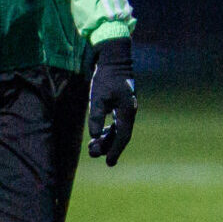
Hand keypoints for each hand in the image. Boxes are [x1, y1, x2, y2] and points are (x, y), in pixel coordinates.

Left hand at [87, 36, 136, 165]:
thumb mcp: (98, 96)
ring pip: (119, 129)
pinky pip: (117, 122)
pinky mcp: (120, 103)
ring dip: (107, 139)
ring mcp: (125, 107)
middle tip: (93, 153)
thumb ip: (96, 116)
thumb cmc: (105, 76)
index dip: (116, 150)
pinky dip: (108, 130)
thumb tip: (95, 135)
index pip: (123, 136)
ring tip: (93, 146)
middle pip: (121, 135)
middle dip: (108, 146)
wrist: (113, 58)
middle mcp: (129, 112)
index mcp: (127, 111)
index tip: (109, 163)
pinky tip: (100, 132)